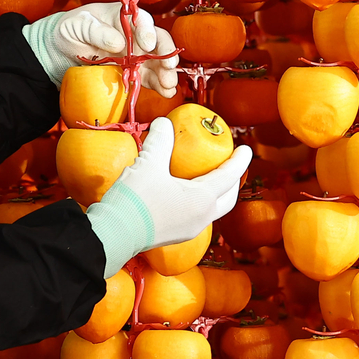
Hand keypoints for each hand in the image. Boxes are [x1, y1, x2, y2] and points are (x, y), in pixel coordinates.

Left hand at [22, 4, 178, 92]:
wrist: (62, 49)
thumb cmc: (71, 29)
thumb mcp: (79, 24)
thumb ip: (97, 31)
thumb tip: (118, 42)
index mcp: (123, 17)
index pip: (142, 20)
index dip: (148, 32)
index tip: (148, 44)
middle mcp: (134, 35)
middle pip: (157, 41)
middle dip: (165, 54)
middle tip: (169, 66)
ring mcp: (135, 55)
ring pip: (157, 62)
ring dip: (166, 73)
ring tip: (169, 85)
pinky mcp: (132, 72)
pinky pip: (148, 78)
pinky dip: (159, 85)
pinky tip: (166, 92)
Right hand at [83, 117, 250, 275]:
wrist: (112, 235)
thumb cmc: (134, 200)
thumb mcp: (148, 164)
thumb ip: (160, 140)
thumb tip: (164, 122)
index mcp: (202, 200)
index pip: (229, 177)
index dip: (239, 161)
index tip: (246, 148)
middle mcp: (201, 218)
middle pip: (227, 198)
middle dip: (232, 180)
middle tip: (231, 164)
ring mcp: (189, 230)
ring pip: (213, 209)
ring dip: (216, 193)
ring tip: (210, 177)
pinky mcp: (176, 236)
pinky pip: (197, 216)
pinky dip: (200, 202)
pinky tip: (186, 193)